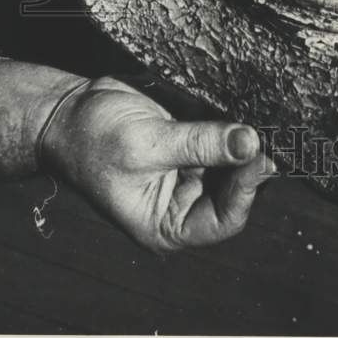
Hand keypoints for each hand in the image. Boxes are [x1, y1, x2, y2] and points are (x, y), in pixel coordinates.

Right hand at [41, 75, 275, 252]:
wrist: (68, 113)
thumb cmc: (93, 140)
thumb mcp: (148, 144)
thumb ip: (200, 144)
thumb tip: (249, 142)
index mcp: (166, 225)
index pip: (224, 220)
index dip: (247, 190)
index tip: (259, 156)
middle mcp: (181, 205)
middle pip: (235, 192)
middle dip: (250, 165)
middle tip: (269, 133)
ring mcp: (188, 175)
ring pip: (233, 165)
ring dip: (245, 145)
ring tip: (261, 120)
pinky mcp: (190, 147)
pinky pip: (222, 142)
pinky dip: (233, 129)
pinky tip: (245, 112)